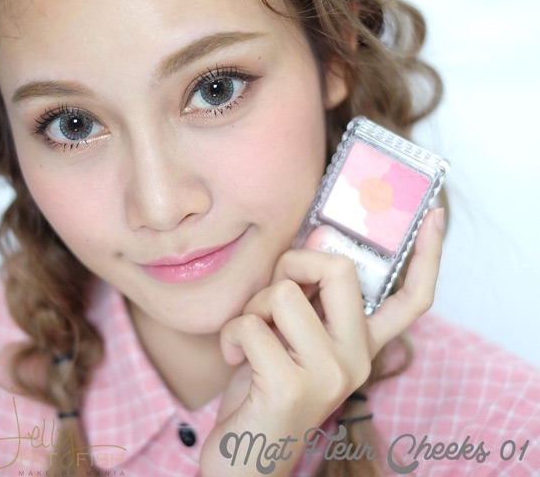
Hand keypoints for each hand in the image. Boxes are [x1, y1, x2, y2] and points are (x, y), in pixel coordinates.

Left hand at [199, 208, 443, 476]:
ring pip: (285, 293)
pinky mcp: (292, 389)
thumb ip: (310, 291)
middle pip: (339, 268)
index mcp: (363, 344)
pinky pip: (251, 326)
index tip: (435, 216)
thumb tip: (322, 230)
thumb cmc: (265, 384)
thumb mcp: (292, 333)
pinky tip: (236, 359)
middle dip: (292, 264)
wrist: (245, 458)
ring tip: (250, 338)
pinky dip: (232, 334)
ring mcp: (330, 375)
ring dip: (253, 308)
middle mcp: (357, 359)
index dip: (428, 256)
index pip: (413, 299)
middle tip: (272, 298)